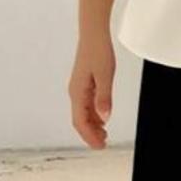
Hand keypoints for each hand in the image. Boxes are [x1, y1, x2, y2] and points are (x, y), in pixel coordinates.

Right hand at [68, 32, 115, 147]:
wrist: (93, 34)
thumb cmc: (98, 51)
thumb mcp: (106, 75)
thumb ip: (104, 97)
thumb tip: (104, 118)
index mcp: (77, 92)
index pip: (80, 122)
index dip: (89, 137)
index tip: (100, 146)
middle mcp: (75, 92)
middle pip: (80, 120)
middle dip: (90, 134)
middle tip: (103, 144)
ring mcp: (78, 88)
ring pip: (83, 113)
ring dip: (92, 126)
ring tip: (104, 135)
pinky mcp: (83, 83)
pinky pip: (86, 105)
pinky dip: (94, 115)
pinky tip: (103, 118)